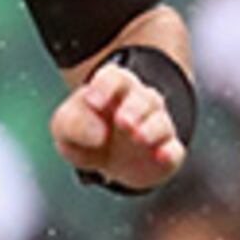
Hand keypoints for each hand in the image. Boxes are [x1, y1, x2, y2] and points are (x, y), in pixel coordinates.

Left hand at [53, 58, 184, 192]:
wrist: (109, 162)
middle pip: (143, 97)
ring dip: (152, 128)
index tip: (93, 102)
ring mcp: (155, 127)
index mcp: (113, 88)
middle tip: (123, 121)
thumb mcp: (65, 127)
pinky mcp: (166, 153)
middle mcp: (139, 103)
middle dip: (134, 107)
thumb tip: (97, 133)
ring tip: (138, 137)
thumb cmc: (87, 133)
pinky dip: (170, 152)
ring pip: (160, 121)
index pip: (114, 77)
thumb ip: (73, 123)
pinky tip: (162, 155)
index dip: (105, 86)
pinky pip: (174, 150)